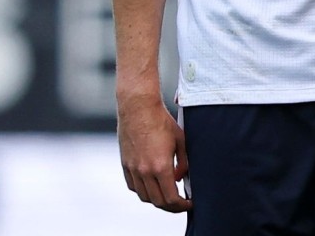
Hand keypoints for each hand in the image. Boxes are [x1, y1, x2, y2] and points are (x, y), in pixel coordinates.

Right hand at [117, 95, 191, 213]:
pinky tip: (151, 185)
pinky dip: (143, 190)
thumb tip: (180, 178)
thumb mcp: (180, 140)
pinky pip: (133, 186)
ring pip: (145, 196)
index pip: (172, 199)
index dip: (182, 206)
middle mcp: (145, 171)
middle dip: (172, 207)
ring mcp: (133, 168)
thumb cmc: (160, 120)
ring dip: (157, 200)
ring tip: (166, 194)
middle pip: (158, 202)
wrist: (138, 106)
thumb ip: (183, 163)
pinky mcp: (125, 163)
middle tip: (180, 203)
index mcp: (161, 166)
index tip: (189, 203)